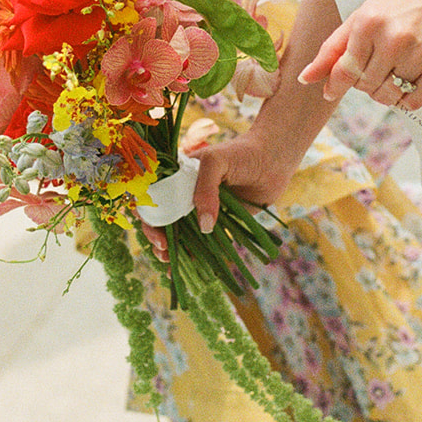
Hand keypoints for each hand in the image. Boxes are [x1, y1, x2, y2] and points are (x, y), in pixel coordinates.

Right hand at [140, 127, 294, 263]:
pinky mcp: (219, 224)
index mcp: (178, 177)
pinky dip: (193, 257)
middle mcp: (185, 195)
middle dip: (156, 237)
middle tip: (163, 249)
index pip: (153, 197)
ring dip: (170, 250)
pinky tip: (186, 269)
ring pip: (179, 234)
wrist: (273, 159)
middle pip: (162, 220)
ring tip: (169, 261)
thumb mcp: (216, 161)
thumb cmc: (241, 152)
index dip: (148, 215)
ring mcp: (201, 210)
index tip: (156, 230)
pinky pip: (203, 243)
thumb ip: (205, 189)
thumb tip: (204, 226)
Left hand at [298, 0, 421, 112]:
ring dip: (383, 92)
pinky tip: (407, 81)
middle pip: (365, 86)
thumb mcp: (362, 15)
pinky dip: (405, 99)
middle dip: (363, 82)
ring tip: (390, 72)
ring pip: (388, 96)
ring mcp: (420, 54)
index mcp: (369, 23)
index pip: (344, 70)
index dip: (335, 85)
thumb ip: (332, 48)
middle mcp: (394, 39)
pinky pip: (413, 102)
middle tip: (374, 65)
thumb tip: (306, 78)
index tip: (331, 91)